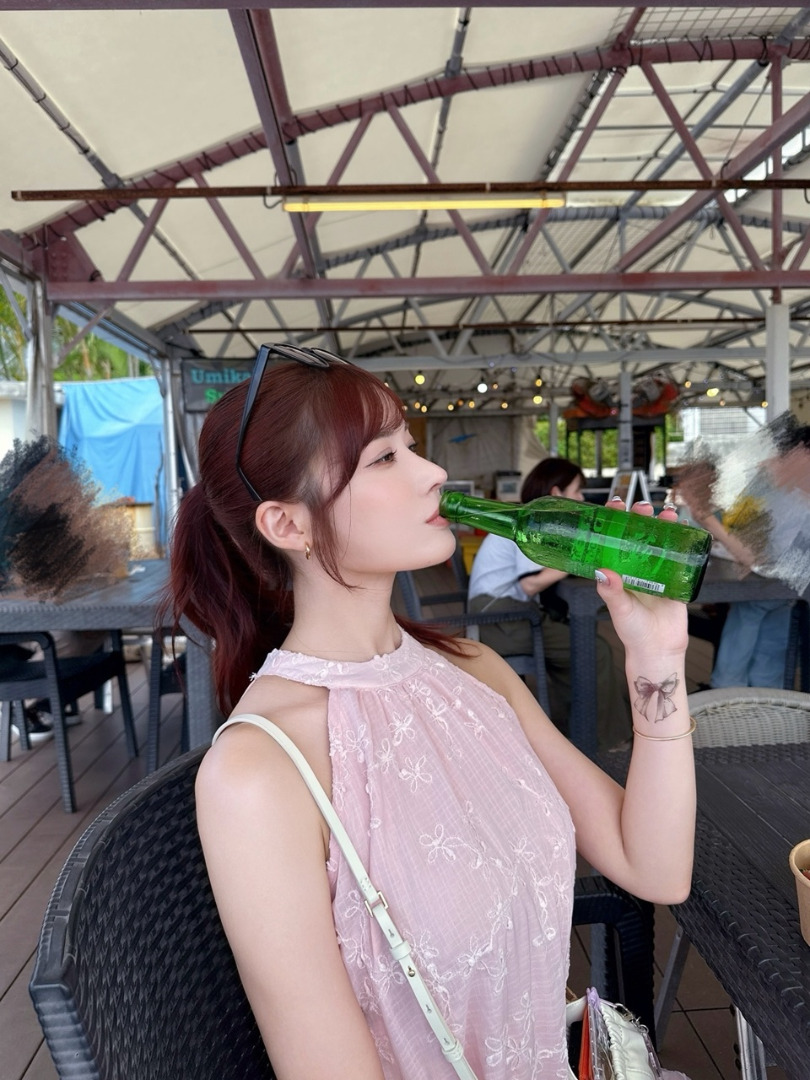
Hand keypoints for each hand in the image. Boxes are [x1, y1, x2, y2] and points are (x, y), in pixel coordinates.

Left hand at [594, 499, 688, 657]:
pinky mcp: (675, 578)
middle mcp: (636, 567)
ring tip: (667, 514)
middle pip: (638, 535)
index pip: (613, 539)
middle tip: (643, 508)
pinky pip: (679, 556)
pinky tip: (685, 528)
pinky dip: (683, 541)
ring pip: (660, 541)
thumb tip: (603, 573)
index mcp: (618, 571)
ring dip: (664, 525)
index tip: (614, 506)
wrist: (659, 649)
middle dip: (641, 518)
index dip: (613, 521)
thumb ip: (612, 593)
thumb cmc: (633, 631)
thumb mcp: (619, 609)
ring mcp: (657, 571)